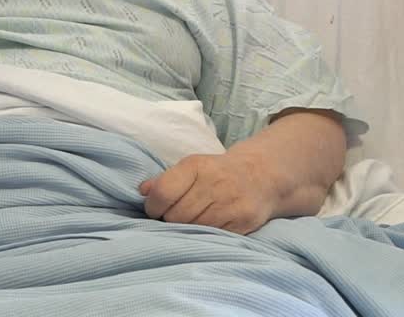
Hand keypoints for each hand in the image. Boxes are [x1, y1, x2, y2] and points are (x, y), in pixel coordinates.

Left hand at [139, 152, 277, 234]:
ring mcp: (230, 204)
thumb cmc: (216, 173)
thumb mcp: (191, 167)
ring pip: (193, 229)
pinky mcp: (242, 222)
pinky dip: (204, 236)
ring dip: (186, 230)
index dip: (153, 206)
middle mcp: (214, 184)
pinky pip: (212, 237)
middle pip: (176, 216)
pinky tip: (204, 229)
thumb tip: (142, 191)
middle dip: (169, 220)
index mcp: (197, 166)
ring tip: (189, 223)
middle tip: (173, 218)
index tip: (154, 209)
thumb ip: (166, 180)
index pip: (163, 193)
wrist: (260, 176)